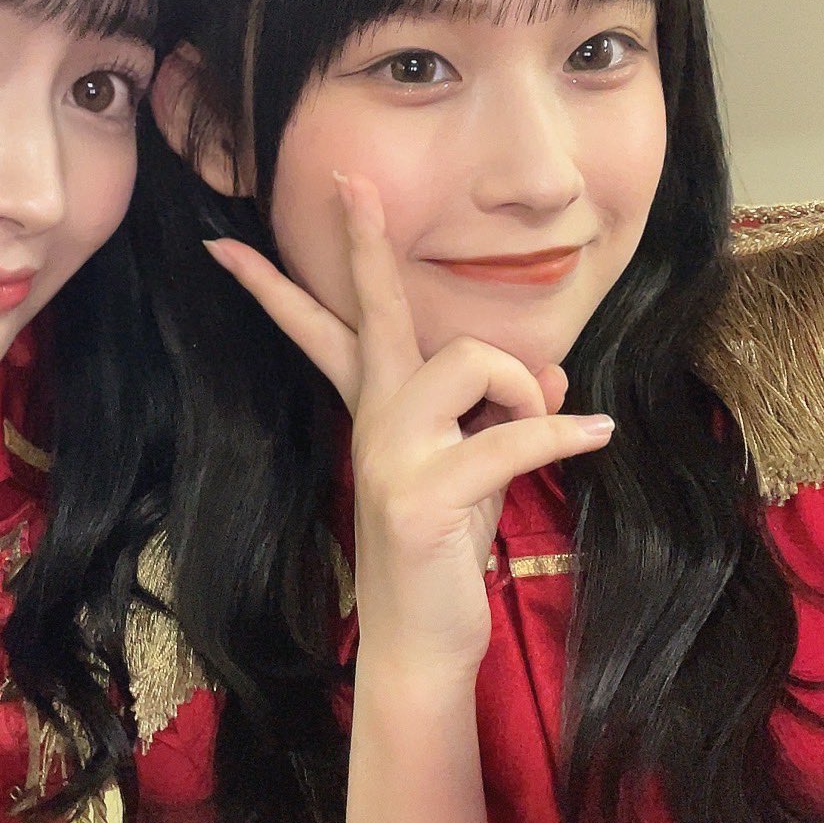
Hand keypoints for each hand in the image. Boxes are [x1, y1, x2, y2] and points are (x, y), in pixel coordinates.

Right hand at [205, 173, 613, 677]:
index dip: (277, 286)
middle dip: (362, 244)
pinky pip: (508, 438)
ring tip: (556, 423)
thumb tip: (556, 378)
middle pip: (372, 312)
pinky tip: (595, 434)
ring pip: (469, 361)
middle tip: (350, 182)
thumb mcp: (477, 468)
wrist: (422, 640)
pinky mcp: (422, 495)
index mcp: (377, 408)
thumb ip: (504, 413)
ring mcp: (391, 455)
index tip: (228, 245)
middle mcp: (375, 419)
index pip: (329, 330)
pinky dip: (560, 434)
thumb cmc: (444, 550)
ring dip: (526, 386)